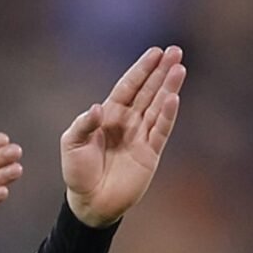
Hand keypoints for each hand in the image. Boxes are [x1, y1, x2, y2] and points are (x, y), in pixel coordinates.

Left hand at [61, 46, 185, 227]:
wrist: (89, 202)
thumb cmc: (77, 171)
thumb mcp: (71, 144)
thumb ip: (83, 124)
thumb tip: (99, 108)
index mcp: (108, 115)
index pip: (128, 87)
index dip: (141, 70)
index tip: (155, 52)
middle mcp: (127, 122)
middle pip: (147, 91)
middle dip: (161, 71)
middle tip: (176, 51)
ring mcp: (140, 137)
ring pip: (157, 107)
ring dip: (169, 88)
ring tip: (180, 68)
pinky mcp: (149, 154)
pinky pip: (160, 131)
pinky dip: (167, 115)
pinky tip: (174, 98)